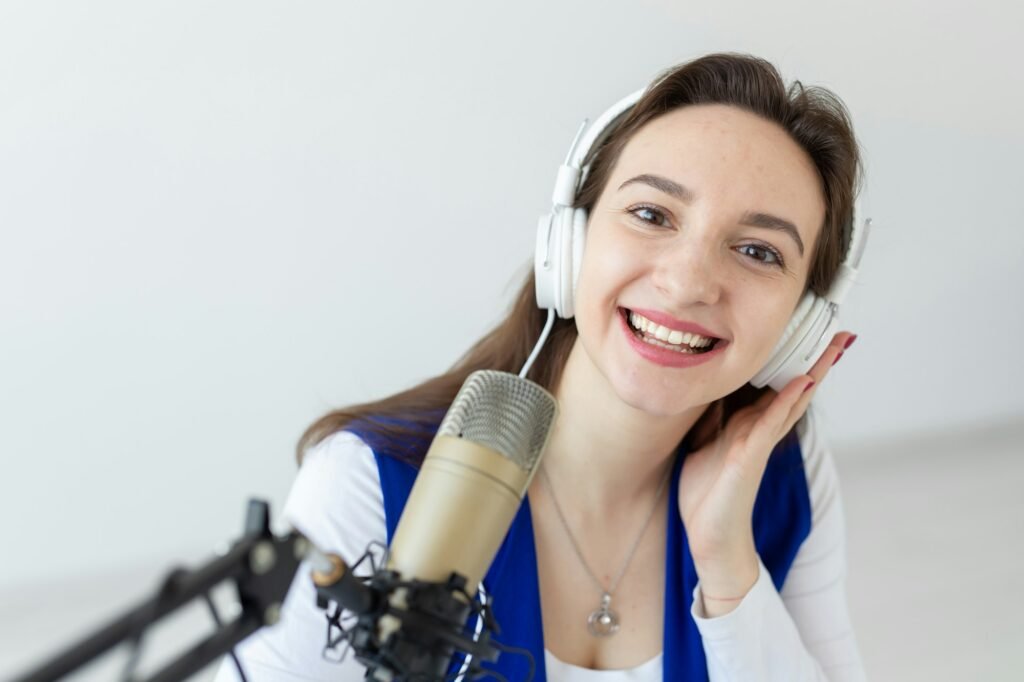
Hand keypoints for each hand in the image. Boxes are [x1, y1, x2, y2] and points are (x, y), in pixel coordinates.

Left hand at [677, 331, 856, 599]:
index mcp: (749, 426)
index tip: (814, 336)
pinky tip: (801, 382)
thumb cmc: (706, 495)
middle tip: (842, 333)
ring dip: (813, 373)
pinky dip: (786, 401)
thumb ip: (709, 421)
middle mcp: (760, 431)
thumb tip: (702, 392)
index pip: (776, 388)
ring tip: (834, 347)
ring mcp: (759, 443)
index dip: (794, 362)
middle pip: (795, 389)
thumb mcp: (701, 446)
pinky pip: (770, 423)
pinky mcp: (750, 457)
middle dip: (818, 362)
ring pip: (791, 401)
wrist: (711, 539)